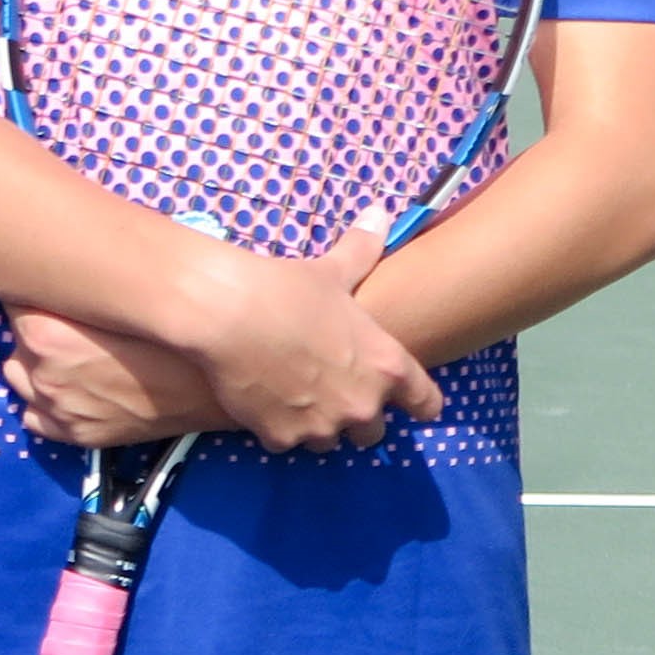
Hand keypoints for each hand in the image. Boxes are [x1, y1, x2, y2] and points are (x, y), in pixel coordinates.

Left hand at [1, 308, 234, 448]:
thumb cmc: (169, 327)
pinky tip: (74, 389)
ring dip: (37, 366)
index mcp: (41, 333)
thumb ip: (71, 291)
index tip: (54, 291)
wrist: (212, 380)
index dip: (34, 292)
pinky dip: (46, 404)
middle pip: (16, 339)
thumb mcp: (113, 298)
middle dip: (37, 329)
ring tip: (73, 356)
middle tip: (75, 324)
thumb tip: (46, 268)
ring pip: (19, 378)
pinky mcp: (75, 436)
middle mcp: (40, 373)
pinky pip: (34, 418)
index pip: (11, 301)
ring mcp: (56, 408)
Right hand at [173, 216, 447, 451]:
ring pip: (328, 442)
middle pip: (374, 433)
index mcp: (387, 367)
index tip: (405, 400)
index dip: (417, 403)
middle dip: (356, 415)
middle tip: (331, 392)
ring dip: (316, 425)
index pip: (427, 404)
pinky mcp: (281, 437)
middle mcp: (363, 404)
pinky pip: (285, 443)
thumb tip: (382, 211)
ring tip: (292, 397)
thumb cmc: (286, 288)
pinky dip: (276, 428)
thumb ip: (362, 249)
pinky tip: (260, 401)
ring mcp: (322, 426)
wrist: (227, 313)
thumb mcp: (332, 270)